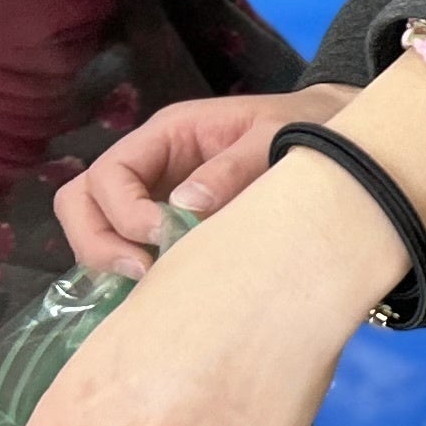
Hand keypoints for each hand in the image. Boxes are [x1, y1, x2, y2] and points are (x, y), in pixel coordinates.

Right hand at [51, 83, 353, 275]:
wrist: (344, 147)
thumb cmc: (309, 130)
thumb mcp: (279, 137)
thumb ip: (235, 167)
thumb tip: (185, 205)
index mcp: (169, 135)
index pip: (109, 172)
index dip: (122, 210)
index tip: (161, 238)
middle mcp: (151, 167)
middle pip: (81, 201)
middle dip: (98, 241)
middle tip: (143, 274)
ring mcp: (154, 201)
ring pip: (95, 229)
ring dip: (110, 261)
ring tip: (154, 286)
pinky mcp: (171, 234)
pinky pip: (129, 253)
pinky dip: (134, 276)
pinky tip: (167, 294)